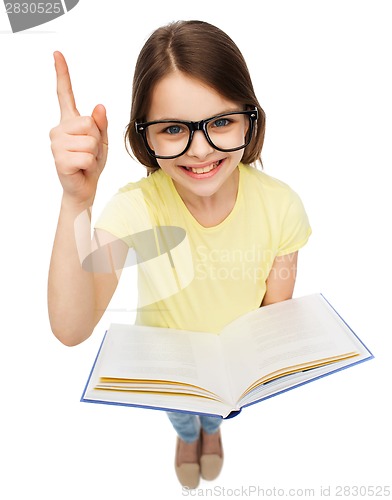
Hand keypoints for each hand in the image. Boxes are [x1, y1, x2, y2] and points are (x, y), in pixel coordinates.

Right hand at [49, 51, 108, 205]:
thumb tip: (99, 106)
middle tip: (90, 152)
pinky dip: (90, 164)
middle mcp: (59, 129)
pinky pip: (87, 155)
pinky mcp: (60, 159)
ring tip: (86, 160)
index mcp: (70, 121)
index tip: (57, 54)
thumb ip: (101, 124)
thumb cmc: (92, 163)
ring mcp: (57, 144)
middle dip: (97, 139)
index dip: (62, 73)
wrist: (84, 187)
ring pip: (90, 140)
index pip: (65, 93)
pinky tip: (82, 168)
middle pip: (89, 123)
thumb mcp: (102, 141)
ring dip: (94, 153)